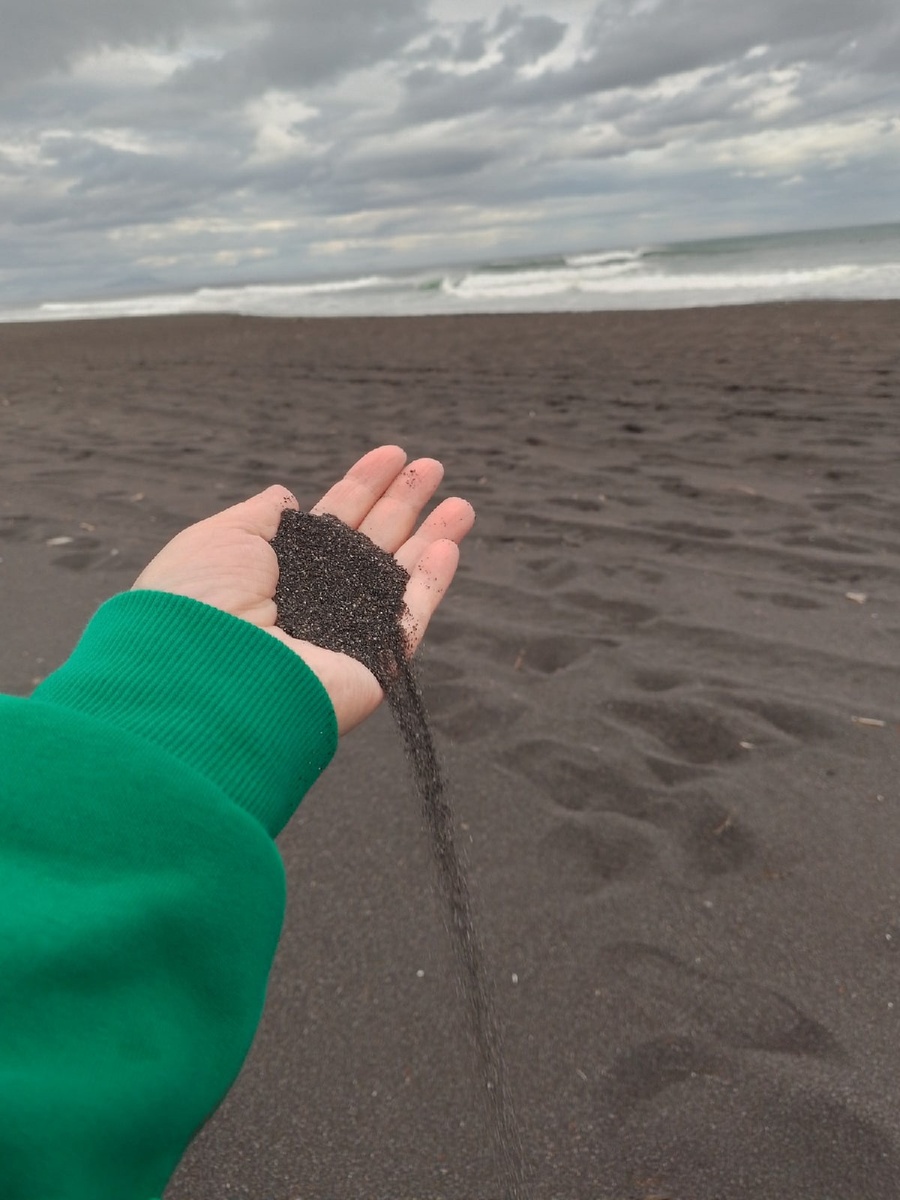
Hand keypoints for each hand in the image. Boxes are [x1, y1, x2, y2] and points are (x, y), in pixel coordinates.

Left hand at [132, 446, 474, 733]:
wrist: (206, 676)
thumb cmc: (199, 603)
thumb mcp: (221, 538)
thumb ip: (260, 516)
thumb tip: (286, 496)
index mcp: (276, 570)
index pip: (330, 521)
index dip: (362, 486)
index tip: (390, 454)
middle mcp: (314, 601)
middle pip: (371, 543)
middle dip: (403, 504)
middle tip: (432, 467)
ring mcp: (347, 633)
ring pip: (399, 577)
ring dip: (433, 538)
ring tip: (462, 505)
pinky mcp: (374, 664)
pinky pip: (409, 618)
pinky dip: (431, 584)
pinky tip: (448, 546)